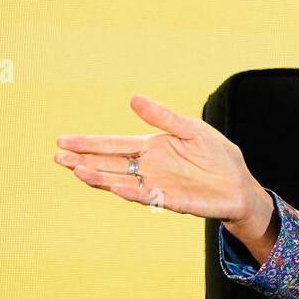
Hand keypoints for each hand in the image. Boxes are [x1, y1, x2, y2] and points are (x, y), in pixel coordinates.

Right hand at [52, 94, 271, 231]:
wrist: (239, 185)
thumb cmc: (217, 156)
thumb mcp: (191, 129)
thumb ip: (164, 117)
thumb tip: (133, 98)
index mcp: (151, 148)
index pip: (114, 145)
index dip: (89, 143)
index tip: (62, 140)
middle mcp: (148, 168)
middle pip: (109, 164)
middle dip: (84, 160)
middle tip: (58, 156)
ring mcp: (158, 185)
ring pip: (121, 181)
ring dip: (99, 177)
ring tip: (76, 170)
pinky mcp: (172, 200)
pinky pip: (148, 196)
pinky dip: (131, 192)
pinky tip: (115, 187)